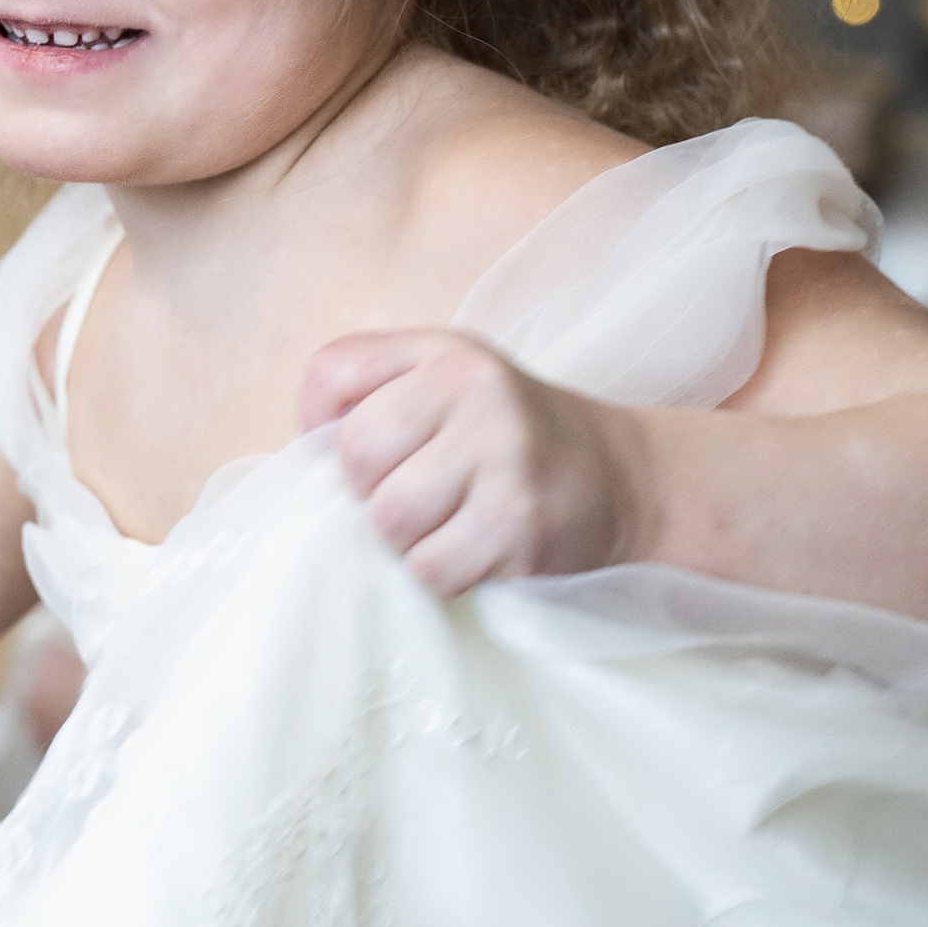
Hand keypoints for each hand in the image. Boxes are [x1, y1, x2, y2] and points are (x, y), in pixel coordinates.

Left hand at [295, 329, 647, 597]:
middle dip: (370, 494)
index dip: (321, 428)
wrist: (621, 479)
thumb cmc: (509, 437)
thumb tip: (305, 454)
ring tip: (447, 526)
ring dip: (406, 540)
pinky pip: (431, 568)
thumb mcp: (447, 380)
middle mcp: (474, 390)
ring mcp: (501, 456)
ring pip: (389, 519)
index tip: (360, 455)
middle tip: (413, 499)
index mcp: (443, 352)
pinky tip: (476, 552)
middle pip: (355, 456)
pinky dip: (442, 573)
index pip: (330, 377)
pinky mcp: (519, 524)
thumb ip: (371, 390)